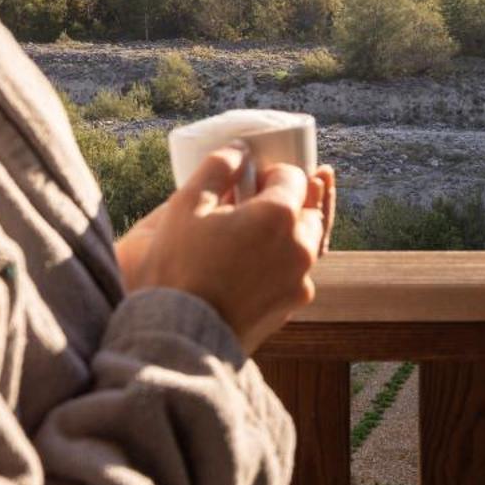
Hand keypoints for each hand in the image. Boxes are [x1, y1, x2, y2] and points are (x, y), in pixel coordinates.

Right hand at [116, 147, 334, 353]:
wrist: (178, 334)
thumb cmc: (177, 266)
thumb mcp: (187, 204)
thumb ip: (219, 167)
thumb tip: (240, 150)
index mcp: (279, 214)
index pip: (293, 176)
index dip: (271, 174)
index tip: (250, 181)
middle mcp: (300, 246)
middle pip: (307, 210)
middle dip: (286, 204)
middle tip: (253, 208)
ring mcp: (300, 279)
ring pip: (304, 244)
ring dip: (286, 235)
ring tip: (250, 237)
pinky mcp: (292, 306)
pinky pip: (294, 274)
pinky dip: (280, 264)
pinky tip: (249, 266)